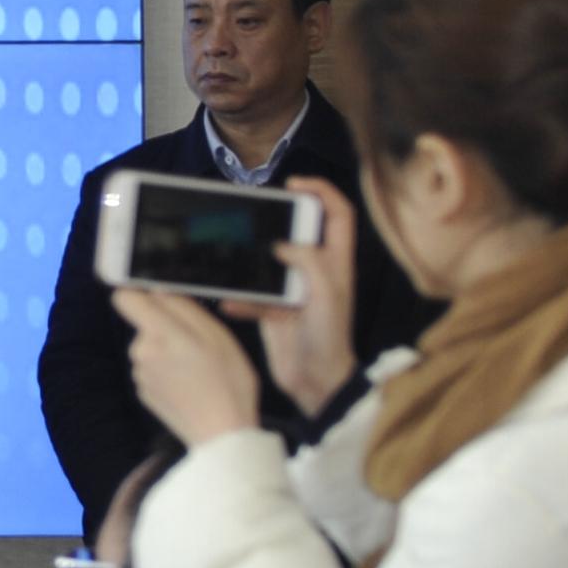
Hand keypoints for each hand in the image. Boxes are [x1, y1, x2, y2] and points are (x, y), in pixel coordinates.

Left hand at [117, 286, 267, 446]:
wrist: (222, 434)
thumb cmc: (228, 383)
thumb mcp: (218, 336)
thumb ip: (184, 308)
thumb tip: (159, 291)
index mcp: (158, 334)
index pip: (125, 299)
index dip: (139, 295)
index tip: (158, 300)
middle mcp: (141, 353)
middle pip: (144, 325)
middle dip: (167, 328)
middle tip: (200, 345)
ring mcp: (140, 375)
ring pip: (151, 348)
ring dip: (169, 352)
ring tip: (199, 370)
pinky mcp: (144, 392)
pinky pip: (153, 369)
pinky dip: (168, 372)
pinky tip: (191, 386)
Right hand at [253, 178, 365, 416]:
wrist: (315, 383)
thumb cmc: (329, 338)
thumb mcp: (326, 295)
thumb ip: (309, 262)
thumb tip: (281, 243)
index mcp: (336, 263)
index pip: (338, 214)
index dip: (322, 191)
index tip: (294, 184)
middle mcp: (316, 272)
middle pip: (298, 230)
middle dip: (276, 219)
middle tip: (252, 213)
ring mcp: (294, 290)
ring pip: (269, 261)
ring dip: (250, 260)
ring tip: (230, 254)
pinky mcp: (273, 310)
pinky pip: (251, 294)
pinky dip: (238, 298)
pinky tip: (228, 303)